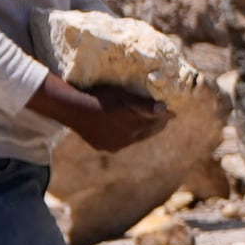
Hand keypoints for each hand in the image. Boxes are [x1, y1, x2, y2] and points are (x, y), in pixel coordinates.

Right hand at [37, 81, 163, 154]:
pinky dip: (121, 136)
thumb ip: (145, 106)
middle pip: (146, 133)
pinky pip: (116, 141)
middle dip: (154, 126)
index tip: (171, 112)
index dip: (164, 117)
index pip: (156, 124)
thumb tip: (168, 111)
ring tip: (140, 124)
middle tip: (160, 119)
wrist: (74, 109)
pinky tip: (120, 130)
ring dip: (138, 132)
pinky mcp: (101, 146)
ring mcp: (113, 145)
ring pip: (131, 139)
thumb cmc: (101, 99)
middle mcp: (126, 140)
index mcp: (134, 129)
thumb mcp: (125, 98)